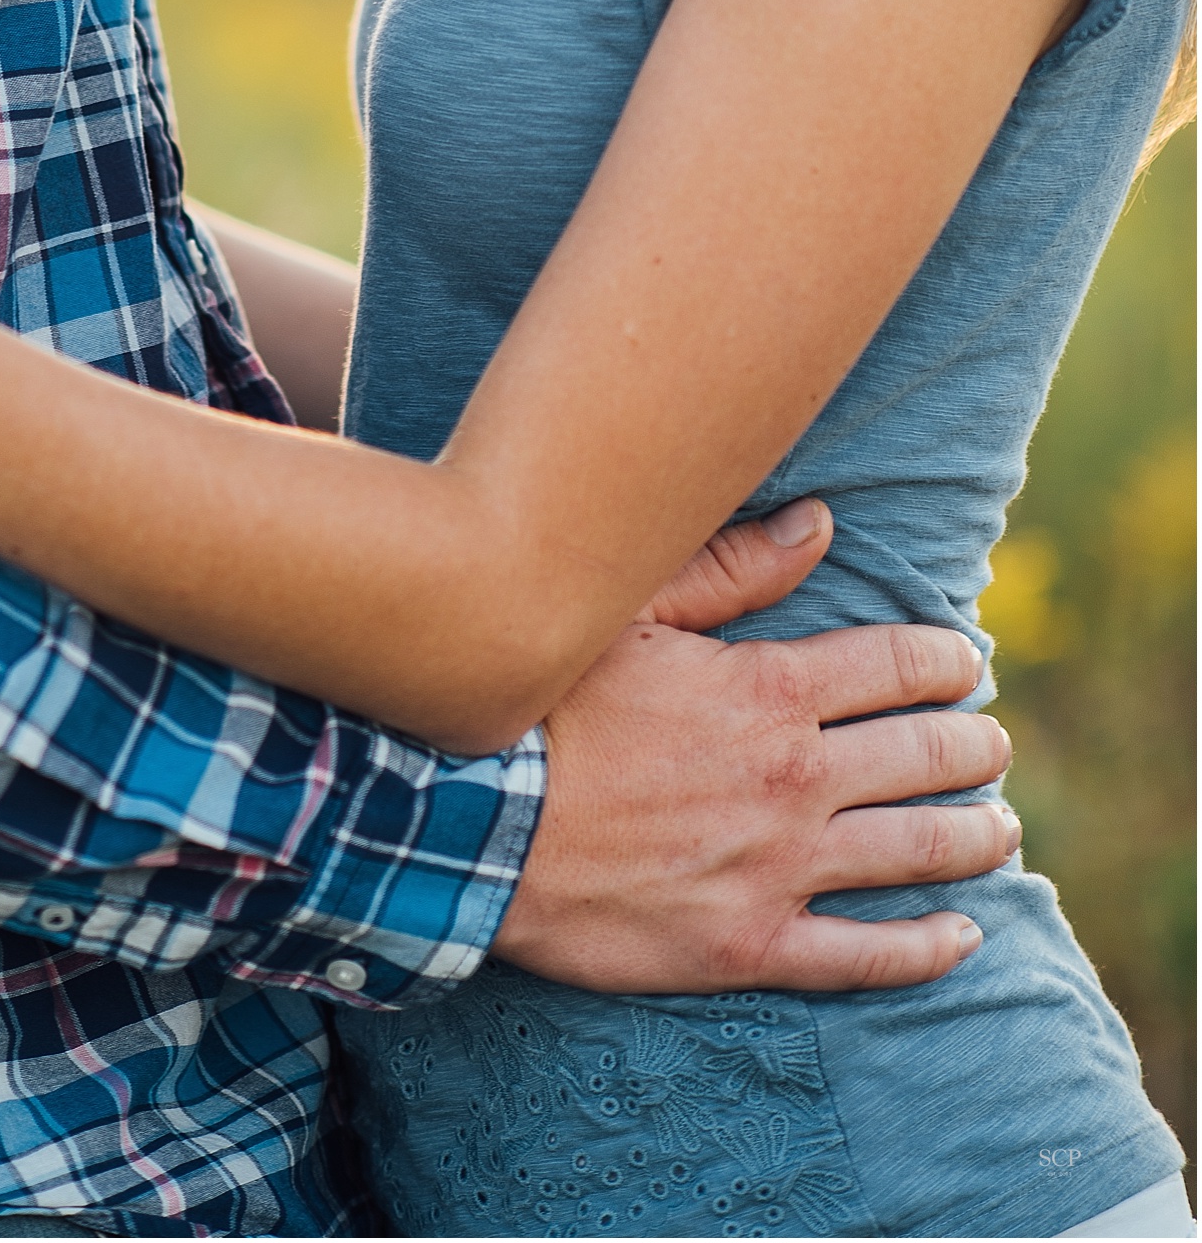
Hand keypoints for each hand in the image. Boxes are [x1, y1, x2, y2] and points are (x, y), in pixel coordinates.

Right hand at [495, 512, 1012, 992]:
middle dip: (975, 747)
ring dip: (974, 837)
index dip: (949, 664)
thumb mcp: (630, 612)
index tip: (967, 666)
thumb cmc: (545, 705)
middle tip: (990, 746)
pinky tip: (962, 935)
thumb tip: (820, 523)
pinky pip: (866, 956)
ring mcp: (780, 867)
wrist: (478, 823)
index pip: (901, 667)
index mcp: (770, 690)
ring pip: (917, 851)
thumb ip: (732, 568)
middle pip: (927, 757)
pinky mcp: (752, 943)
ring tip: (999, 829)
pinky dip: (927, 947)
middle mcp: (794, 778)